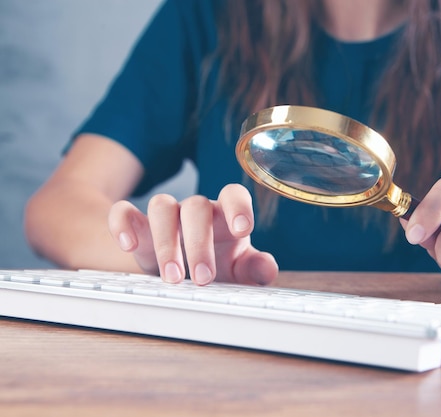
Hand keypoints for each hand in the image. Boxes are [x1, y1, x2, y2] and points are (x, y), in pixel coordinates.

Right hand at [108, 184, 277, 285]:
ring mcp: (166, 216)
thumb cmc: (219, 266)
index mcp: (225, 215)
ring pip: (161, 206)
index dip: (238, 206)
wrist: (185, 272)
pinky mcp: (138, 226)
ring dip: (166, 241)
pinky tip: (128, 245)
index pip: (233, 194)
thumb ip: (255, 267)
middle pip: (196, 206)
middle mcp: (196, 210)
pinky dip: (122, 223)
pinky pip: (123, 212)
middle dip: (200, 243)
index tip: (242, 228)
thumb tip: (267, 267)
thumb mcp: (240, 270)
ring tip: (173, 278)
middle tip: (204, 279)